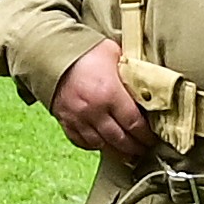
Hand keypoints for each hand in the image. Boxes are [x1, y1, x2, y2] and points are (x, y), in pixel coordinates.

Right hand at [48, 48, 151, 165]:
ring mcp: (77, 118)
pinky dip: (94, 145)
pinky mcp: (64, 120)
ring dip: (116, 150)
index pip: (134, 125)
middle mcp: (94, 110)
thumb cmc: (85, 51)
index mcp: (110, 94)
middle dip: (135, 147)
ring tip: (127, 152)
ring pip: (101, 145)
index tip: (152, 139)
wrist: (51, 52)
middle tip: (144, 149)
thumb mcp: (115, 54)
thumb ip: (132, 70)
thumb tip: (150, 81)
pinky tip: (103, 144)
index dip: (146, 136)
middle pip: (120, 139)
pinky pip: (81, 141)